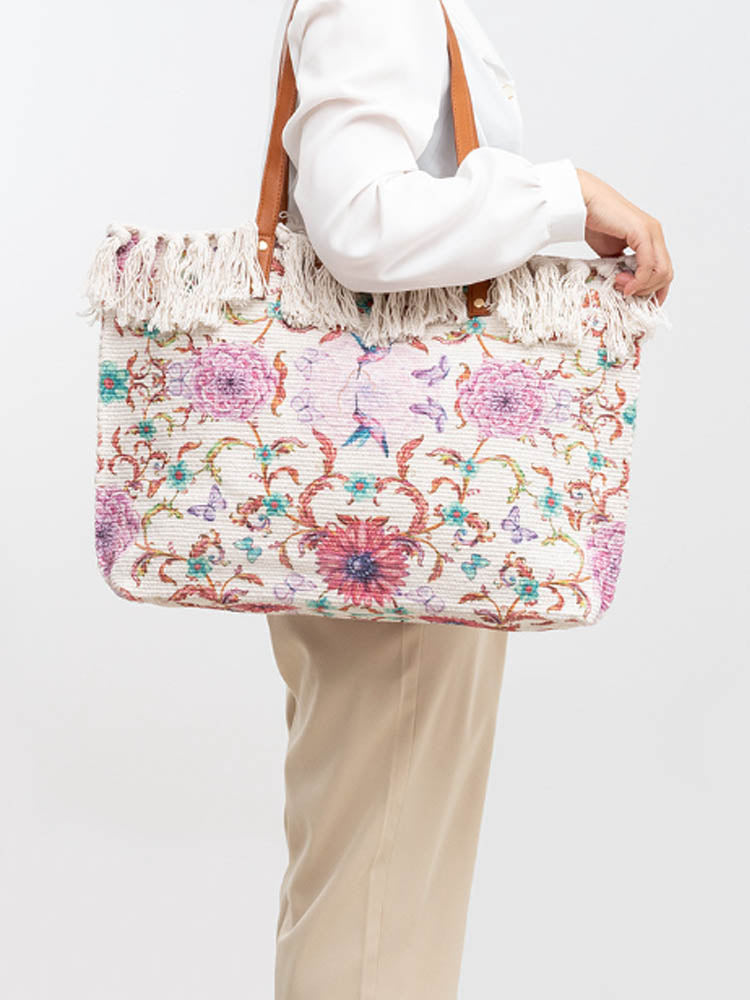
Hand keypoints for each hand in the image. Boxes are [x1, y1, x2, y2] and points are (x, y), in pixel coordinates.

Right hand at [575, 168, 672, 304]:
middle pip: (667, 274)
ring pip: (662, 272)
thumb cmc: (592, 222)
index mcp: (649, 237)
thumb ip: (621, 266)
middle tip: (625, 292)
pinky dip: (639, 280)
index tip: (641, 304)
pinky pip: (649, 265)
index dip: (656, 291)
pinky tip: (624, 284)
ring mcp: (651, 232)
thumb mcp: (609, 252)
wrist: (581, 202)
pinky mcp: (642, 232)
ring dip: (642, 287)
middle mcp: (654, 233)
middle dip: (648, 292)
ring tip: (621, 286)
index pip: (663, 270)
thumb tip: (624, 285)